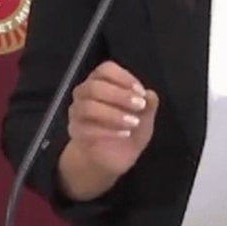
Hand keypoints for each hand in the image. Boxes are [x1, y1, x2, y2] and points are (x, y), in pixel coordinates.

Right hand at [64, 61, 159, 180]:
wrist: (113, 156)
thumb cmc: (128, 127)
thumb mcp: (145, 117)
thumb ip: (148, 105)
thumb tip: (150, 95)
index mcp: (102, 80)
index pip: (105, 69)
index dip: (124, 78)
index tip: (141, 91)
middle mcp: (85, 92)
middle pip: (95, 87)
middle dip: (120, 96)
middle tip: (139, 106)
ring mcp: (77, 112)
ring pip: (88, 107)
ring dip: (114, 114)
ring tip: (133, 123)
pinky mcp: (76, 132)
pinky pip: (86, 129)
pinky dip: (108, 132)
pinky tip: (124, 134)